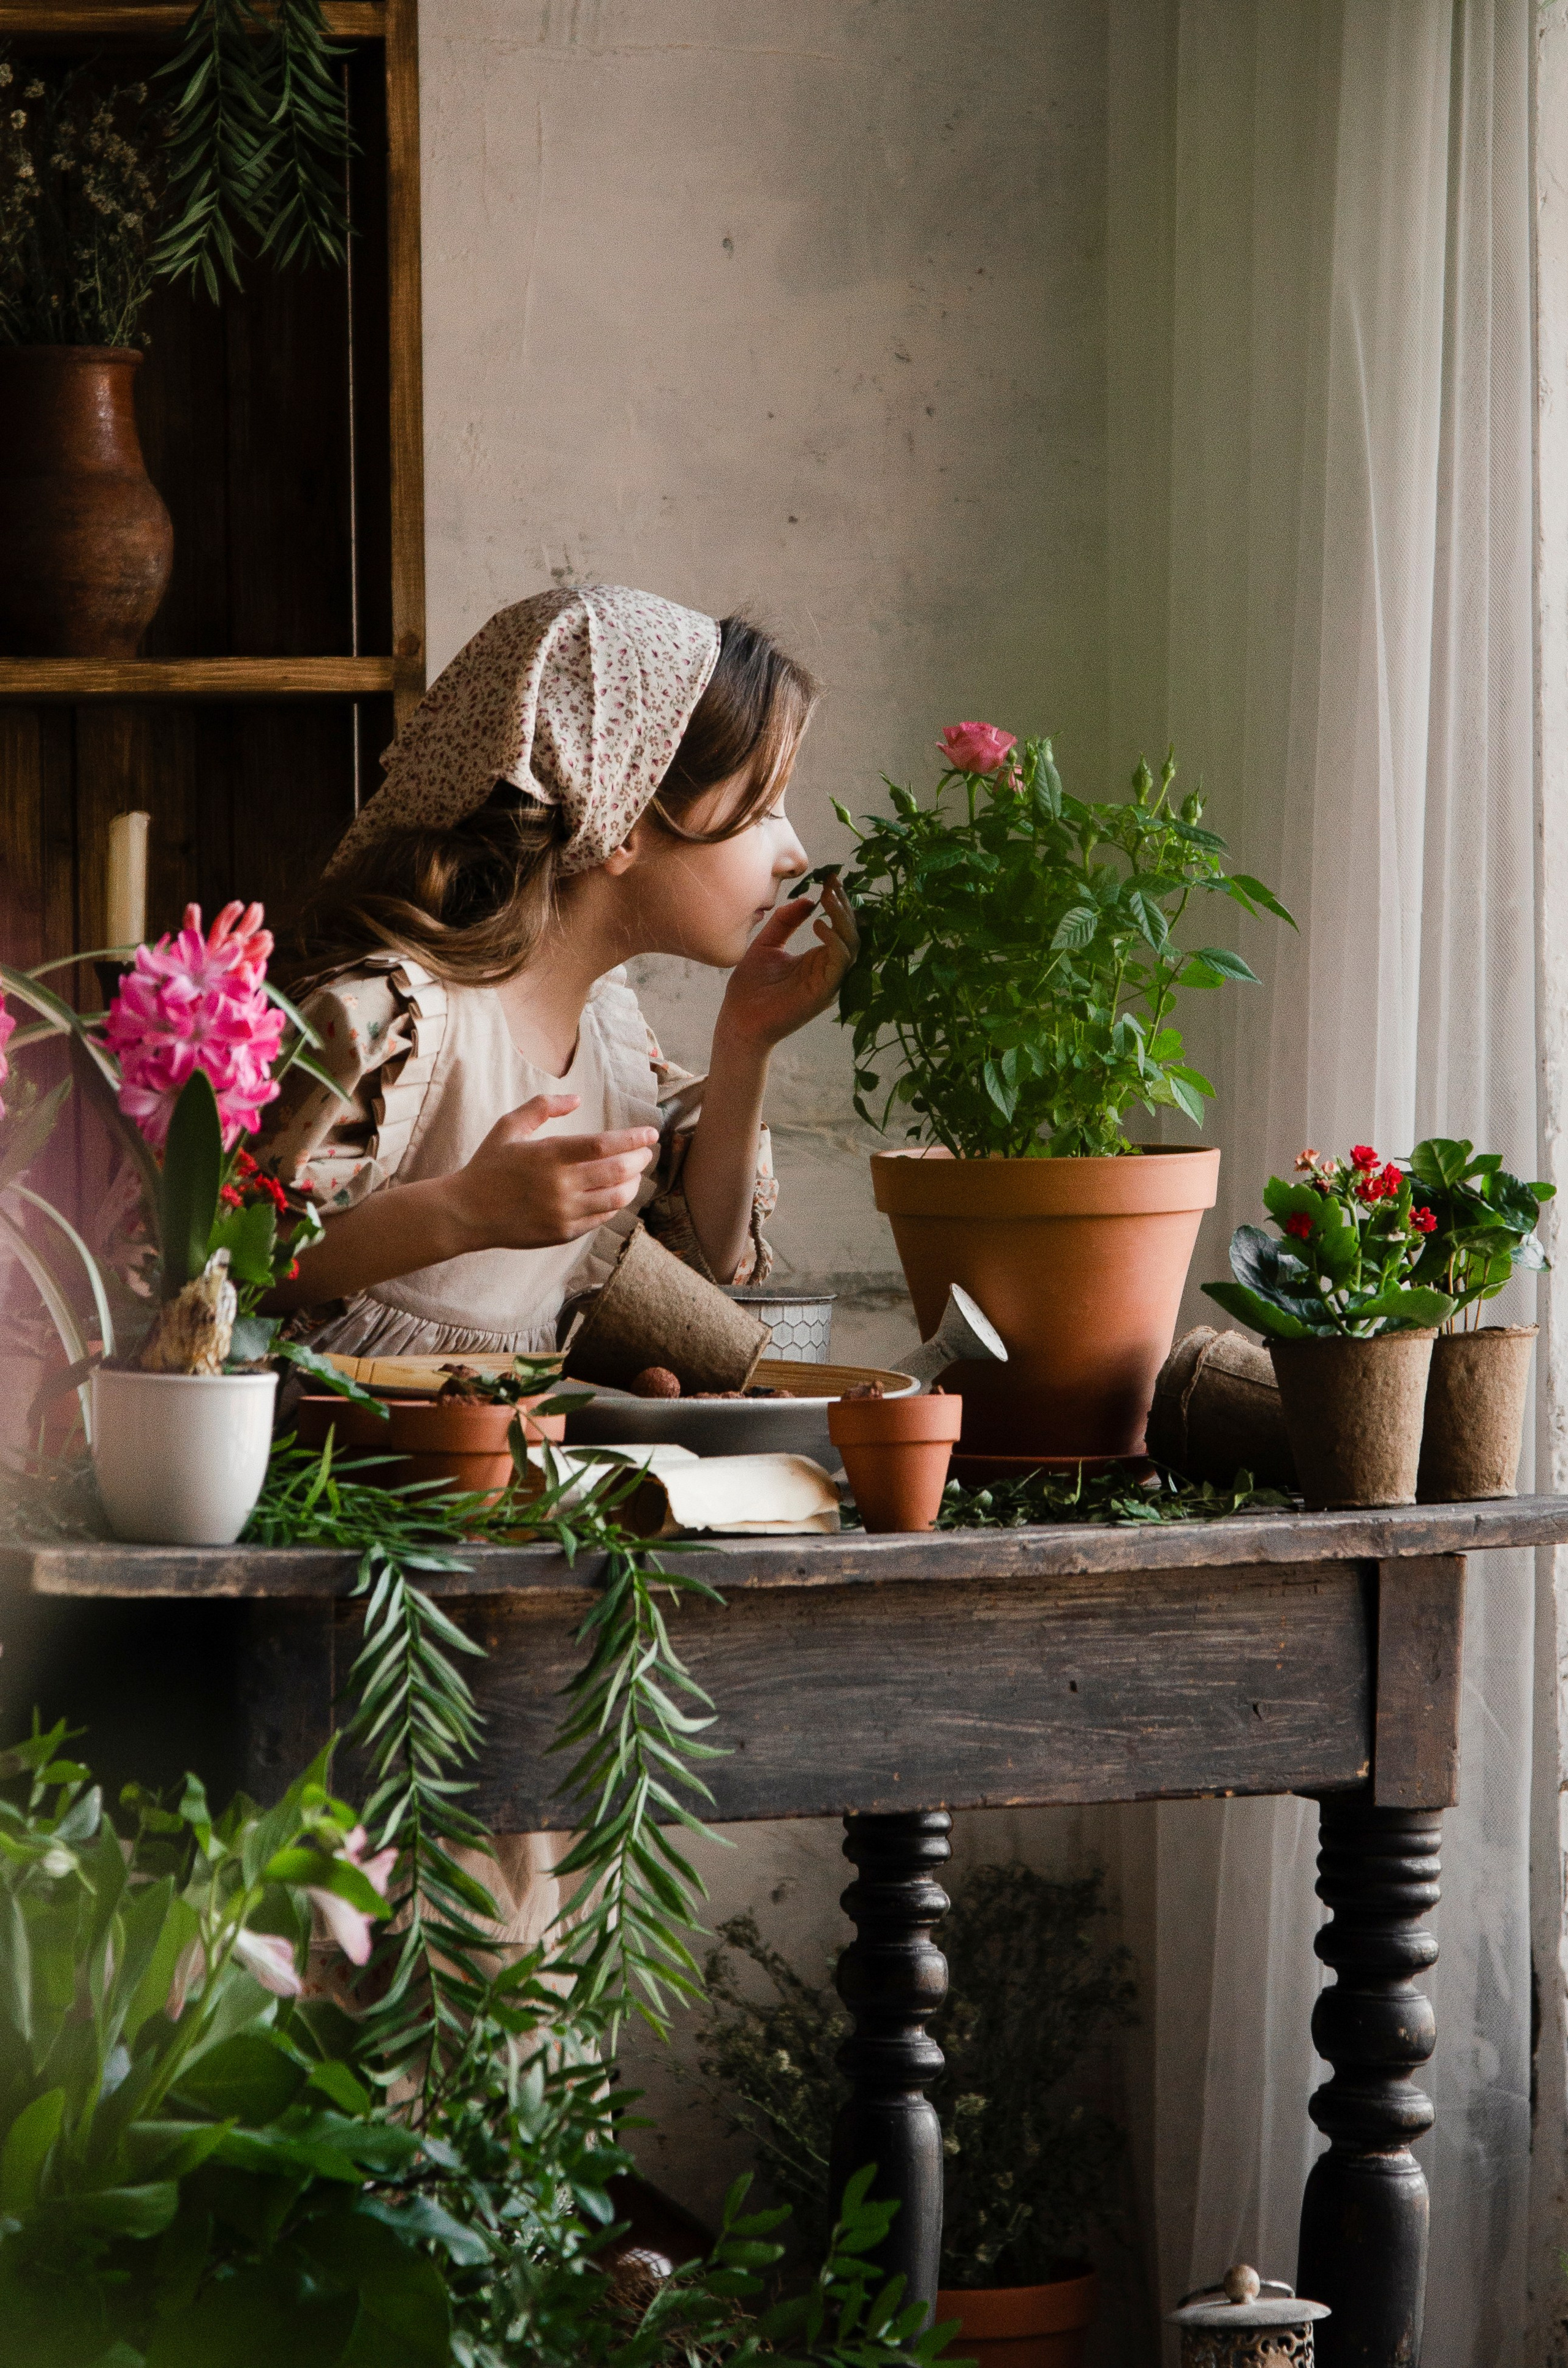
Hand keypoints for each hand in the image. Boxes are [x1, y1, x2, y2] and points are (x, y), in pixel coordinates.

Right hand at [445, 1095, 658, 1250]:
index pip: (604, 1145)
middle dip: (640, 1160)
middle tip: (645, 1152)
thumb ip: (542, 1107)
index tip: (651, 1134)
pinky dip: (615, 1205)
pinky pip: (602, 1218)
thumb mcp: (508, 1127)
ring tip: (634, 1174)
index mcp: (549, 1155)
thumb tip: (576, 1099)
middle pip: (618, 1171)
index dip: (633, 1139)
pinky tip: (615, 1194)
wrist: (466, 1213)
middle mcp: (560, 1185)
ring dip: (633, 1184)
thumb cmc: (488, 1166)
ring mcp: (563, 1212)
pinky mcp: (563, 1233)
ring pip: (616, 1198)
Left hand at [715, 876, 858, 1052]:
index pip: (838, 926)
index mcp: (817, 959)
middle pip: (850, 933)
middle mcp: (828, 969)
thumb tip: (807, 900)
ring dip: (843, 919)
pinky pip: (839, 963)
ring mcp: (828, 981)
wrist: (738, 1020)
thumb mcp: (766, 945)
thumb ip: (785, 922)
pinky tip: (819, 923)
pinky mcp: (824, 992)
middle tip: (833, 883)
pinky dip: (835, 941)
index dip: (837, 902)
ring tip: (829, 898)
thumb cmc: (750, 987)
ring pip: (851, 946)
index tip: (830, 878)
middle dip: (844, 906)